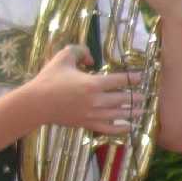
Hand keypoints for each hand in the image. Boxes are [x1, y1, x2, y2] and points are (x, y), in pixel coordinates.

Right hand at [18, 44, 147, 136]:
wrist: (36, 103)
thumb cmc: (49, 79)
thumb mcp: (63, 57)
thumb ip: (79, 51)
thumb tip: (91, 58)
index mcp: (93, 84)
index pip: (119, 81)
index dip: (133, 78)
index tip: (142, 77)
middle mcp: (96, 101)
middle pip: (122, 99)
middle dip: (135, 97)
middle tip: (145, 96)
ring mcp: (92, 114)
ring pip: (118, 114)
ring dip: (131, 113)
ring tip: (142, 112)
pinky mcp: (87, 124)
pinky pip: (108, 129)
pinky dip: (120, 129)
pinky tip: (128, 128)